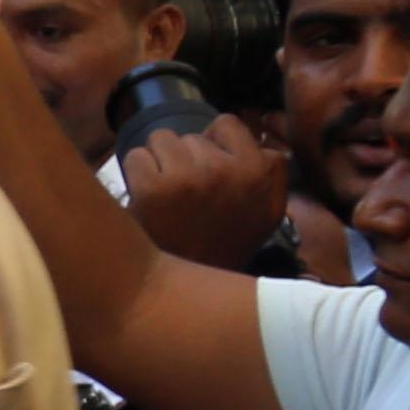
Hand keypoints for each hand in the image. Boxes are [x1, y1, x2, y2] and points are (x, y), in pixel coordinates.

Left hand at [117, 120, 289, 270]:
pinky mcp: (153, 187)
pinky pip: (136, 157)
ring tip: (168, 194)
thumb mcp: (268, 212)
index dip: (213, 142)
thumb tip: (263, 143)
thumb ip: (272, 173)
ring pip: (162, 140)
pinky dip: (137, 173)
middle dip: (187, 157)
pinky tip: (148, 197)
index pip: (227, 124)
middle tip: (188, 191)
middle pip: (191, 136)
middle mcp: (228, 169)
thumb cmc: (225, 243)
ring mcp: (189, 176)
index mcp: (261, 171)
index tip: (209, 165)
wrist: (189, 285)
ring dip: (160, 161)